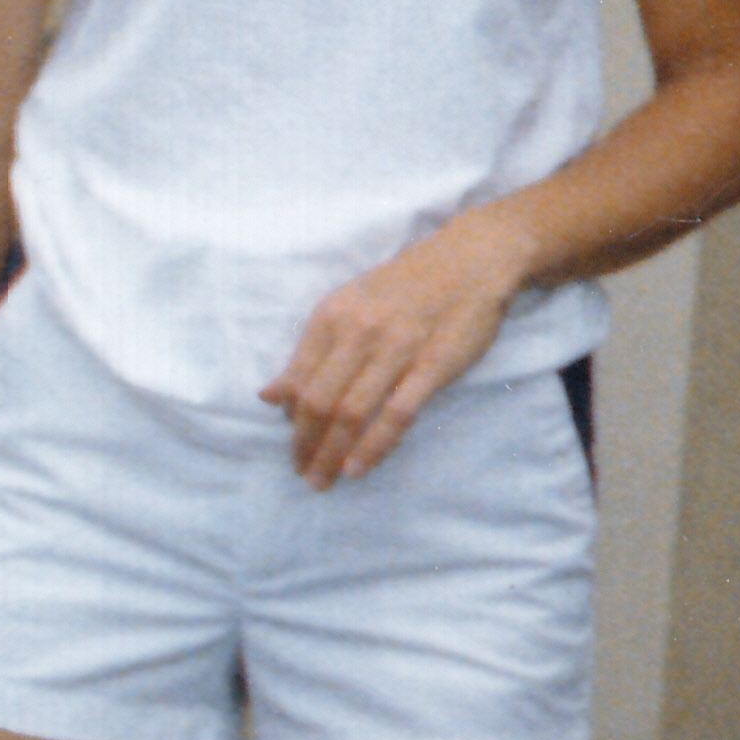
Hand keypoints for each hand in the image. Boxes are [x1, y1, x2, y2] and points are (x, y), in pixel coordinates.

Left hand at [268, 216, 530, 488]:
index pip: (299, 378)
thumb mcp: (348, 306)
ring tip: (324, 480)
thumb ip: (312, 352)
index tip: (293, 446)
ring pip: (352, 412)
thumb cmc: (405, 286)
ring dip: (333, 453)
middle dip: (306, 445)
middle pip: (319, 401)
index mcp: (331, 316)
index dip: (290, 419)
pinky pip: (396, 413)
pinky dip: (374, 445)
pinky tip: (358, 467)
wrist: (470, 259)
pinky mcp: (433, 365)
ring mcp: (396, 349)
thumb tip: (269, 396)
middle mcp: (358, 332)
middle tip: (304, 474)